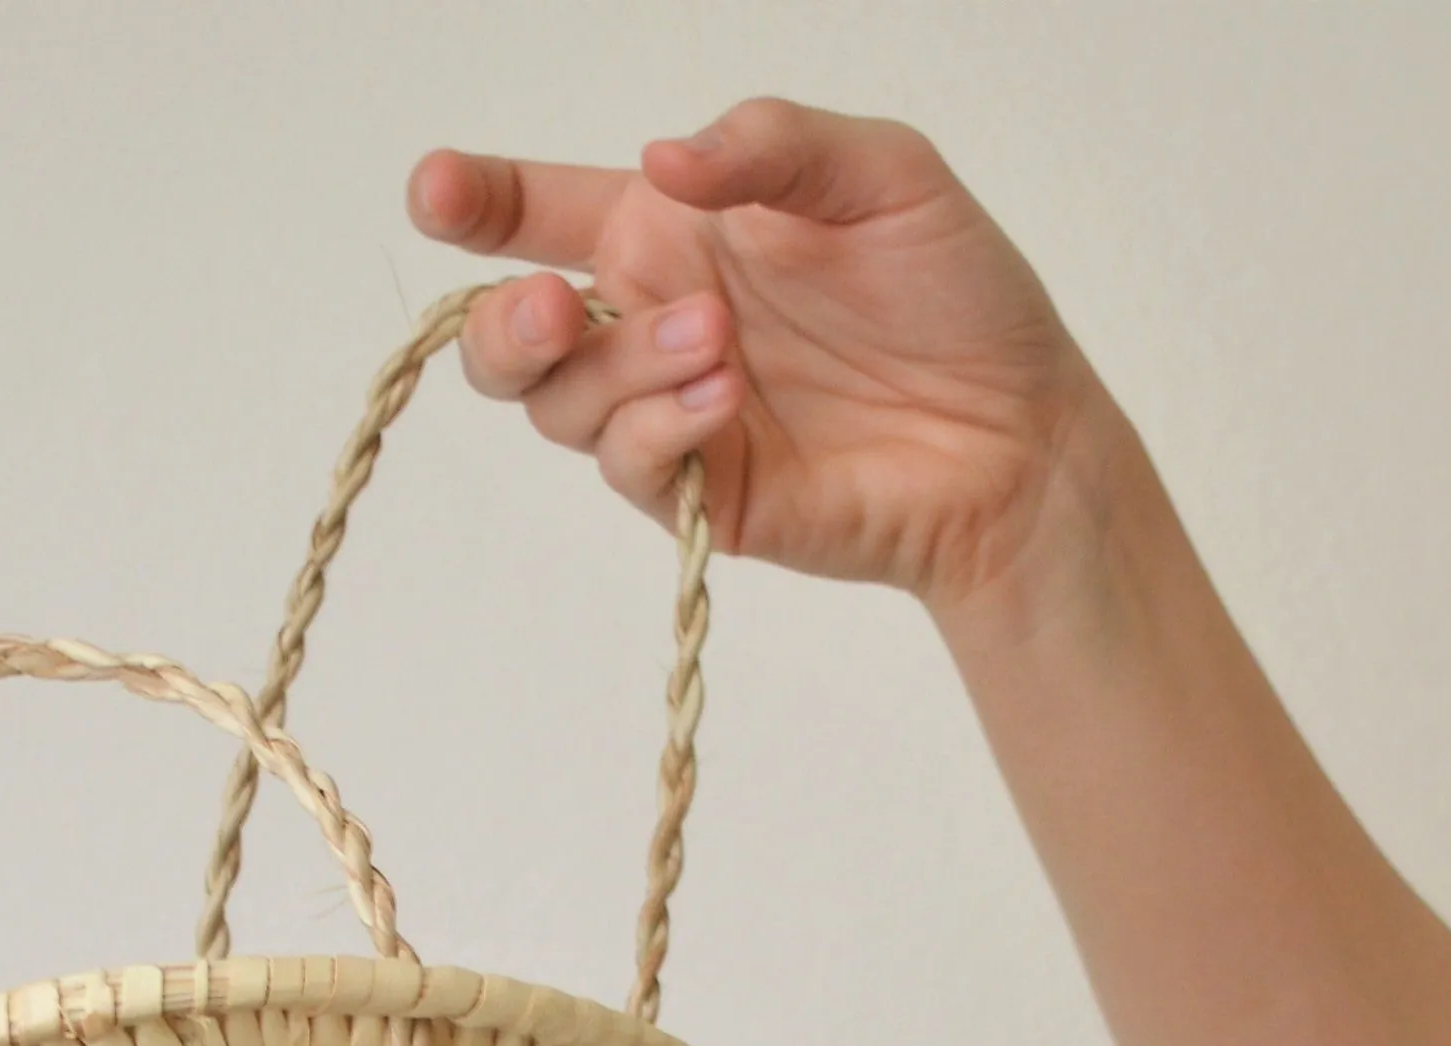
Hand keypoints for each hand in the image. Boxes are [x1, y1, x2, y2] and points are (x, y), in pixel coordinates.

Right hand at [408, 101, 1104, 610]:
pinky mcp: (699, 494)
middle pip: (510, 339)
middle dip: (506, 325)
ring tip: (717, 343)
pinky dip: (660, 428)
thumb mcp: (884, 173)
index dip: (479, 203)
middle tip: (557, 306)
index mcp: (673, 231)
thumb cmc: (958, 295)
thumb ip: (772, 145)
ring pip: (561, 405)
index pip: (543, 213)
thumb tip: (661, 160)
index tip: (435, 189)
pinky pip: (629, 464)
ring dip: (618, 368)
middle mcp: (650, 322)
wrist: (1015, 434)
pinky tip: (727, 399)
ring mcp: (668, 415)